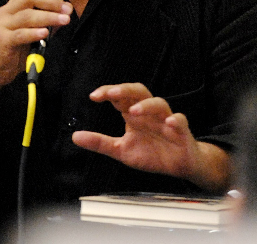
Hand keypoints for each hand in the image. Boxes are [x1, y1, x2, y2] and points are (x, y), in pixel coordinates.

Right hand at [0, 0, 72, 88]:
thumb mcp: (33, 30)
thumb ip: (49, 19)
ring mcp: (3, 25)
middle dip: (51, 0)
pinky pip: (20, 34)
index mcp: (15, 4)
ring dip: (49, 16)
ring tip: (64, 21)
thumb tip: (67, 9)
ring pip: (27, 14)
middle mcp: (7, 10)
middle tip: (66, 10)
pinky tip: (45, 34)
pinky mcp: (3, 41)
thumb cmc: (14, 48)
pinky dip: (34, 33)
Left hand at [72, 83, 230, 191]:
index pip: (120, 97)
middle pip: (139, 92)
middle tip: (111, 93)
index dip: (107, 92)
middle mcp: (149, 113)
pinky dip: (175, 119)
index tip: (94, 96)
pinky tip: (168, 122)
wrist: (178, 166)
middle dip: (125, 90)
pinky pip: (180, 120)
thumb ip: (100, 142)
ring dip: (146, 105)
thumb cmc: (152, 154)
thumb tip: (75, 136)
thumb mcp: (121, 150)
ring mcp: (165, 120)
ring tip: (133, 111)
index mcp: (134, 115)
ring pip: (159, 103)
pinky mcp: (181, 131)